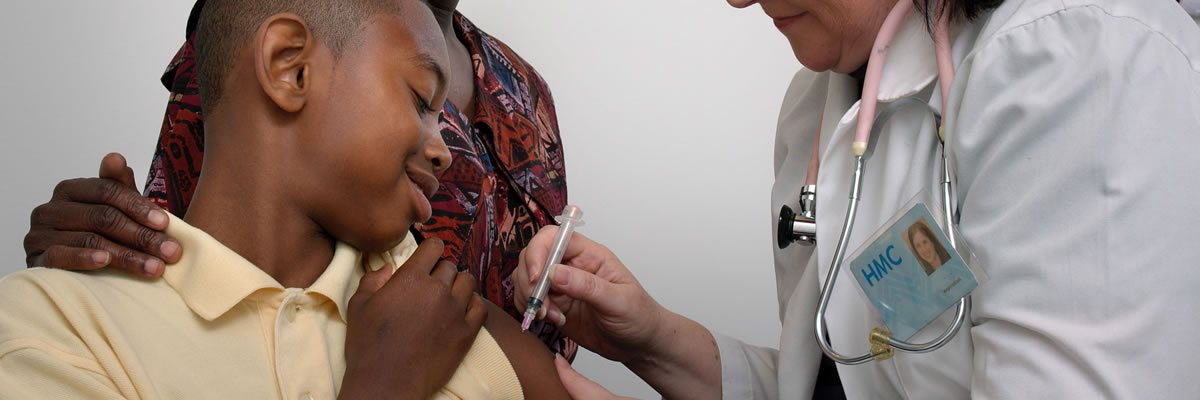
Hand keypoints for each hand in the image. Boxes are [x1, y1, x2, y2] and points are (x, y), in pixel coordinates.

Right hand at [23, 153, 179, 277]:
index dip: (138, 206)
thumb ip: (118, 185)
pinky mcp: (35, 259)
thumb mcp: (115, 209)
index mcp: (71, 190)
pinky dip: (83, 258)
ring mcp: (39, 234)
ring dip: (126, 255)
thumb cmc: (102, 235)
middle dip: (141, 236)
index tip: (165, 223)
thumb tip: (115, 158)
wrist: (77, 271)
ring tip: (154, 267)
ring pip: (89, 239)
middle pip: (102, 217)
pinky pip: (59, 257)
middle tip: (170, 251)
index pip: (107, 191)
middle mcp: (51, 209)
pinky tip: (104, 261)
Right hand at [340, 238, 486, 397]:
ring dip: (459, 284)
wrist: (387, 383)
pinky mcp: (467, 333)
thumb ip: (373, 279)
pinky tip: (463, 308)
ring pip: (468, 283)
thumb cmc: (368, 345)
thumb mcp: (359, 306)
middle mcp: (438, 289)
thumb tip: (388, 268)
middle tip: (431, 284)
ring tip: (448, 294)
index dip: (432, 248)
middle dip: (441, 271)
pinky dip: (473, 303)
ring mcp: (456, 311)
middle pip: (450, 266)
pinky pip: (480, 307)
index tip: (429, 255)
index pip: (434, 247)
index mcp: (412, 278)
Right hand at [517, 228, 722, 398]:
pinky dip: (531, 310)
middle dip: (530, 279)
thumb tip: (556, 273)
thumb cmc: (639, 316)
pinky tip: (552, 321)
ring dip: (530, 297)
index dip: (539, 251)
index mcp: (590, 255)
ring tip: (550, 316)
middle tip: (541, 303)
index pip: (554, 237)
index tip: (538, 276)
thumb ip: (588, 286)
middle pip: (534, 256)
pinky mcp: (556, 305)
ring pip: (528, 278)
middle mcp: (572, 266)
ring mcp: (562, 285)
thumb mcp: (619, 301)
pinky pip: (530, 300)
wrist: (640, 344)